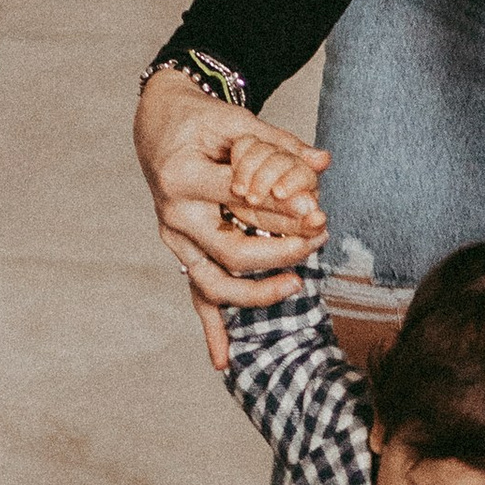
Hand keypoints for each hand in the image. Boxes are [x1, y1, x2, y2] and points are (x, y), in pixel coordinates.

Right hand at [135, 68, 329, 369]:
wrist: (161, 126)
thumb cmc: (203, 122)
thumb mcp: (239, 123)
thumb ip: (280, 144)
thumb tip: (323, 162)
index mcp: (182, 178)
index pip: (242, 202)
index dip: (285, 210)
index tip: (320, 213)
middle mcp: (173, 215)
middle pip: (231, 251)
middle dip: (281, 252)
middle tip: (318, 241)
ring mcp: (174, 241)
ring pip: (213, 284)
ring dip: (256, 294)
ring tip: (296, 285)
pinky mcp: (182, 254)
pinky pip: (197, 298)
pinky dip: (210, 331)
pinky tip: (223, 362)